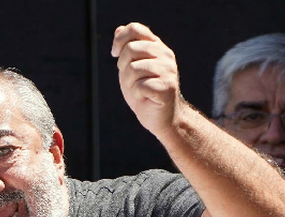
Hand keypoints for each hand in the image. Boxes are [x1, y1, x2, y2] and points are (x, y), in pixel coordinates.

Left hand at [111, 23, 181, 138]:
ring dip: (130, 83)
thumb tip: (118, 30)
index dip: (120, 40)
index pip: (136, 29)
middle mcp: (165, 56)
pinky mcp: (167, 87)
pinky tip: (146, 98)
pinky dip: (137, 94)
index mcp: (157, 47)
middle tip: (131, 80)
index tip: (115, 53)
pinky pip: (140, 86)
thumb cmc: (145, 93)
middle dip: (123, 66)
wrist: (162, 118)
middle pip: (131, 48)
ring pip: (134, 68)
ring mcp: (168, 71)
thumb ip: (126, 49)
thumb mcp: (131, 68)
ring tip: (139, 90)